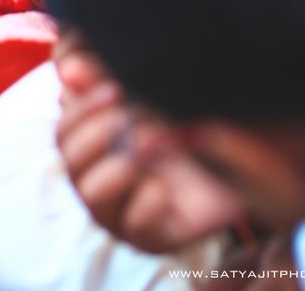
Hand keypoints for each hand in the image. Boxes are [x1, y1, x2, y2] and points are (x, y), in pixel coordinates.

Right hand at [55, 37, 243, 254]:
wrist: (240, 155)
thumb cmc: (185, 116)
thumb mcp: (145, 89)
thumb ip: (104, 74)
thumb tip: (67, 67)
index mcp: (92, 143)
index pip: (64, 130)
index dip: (81, 109)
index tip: (117, 88)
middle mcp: (98, 180)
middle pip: (70, 160)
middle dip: (100, 132)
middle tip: (133, 113)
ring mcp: (120, 212)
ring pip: (92, 195)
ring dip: (122, 164)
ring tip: (154, 143)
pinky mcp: (149, 237)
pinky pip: (134, 224)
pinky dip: (150, 197)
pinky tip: (168, 183)